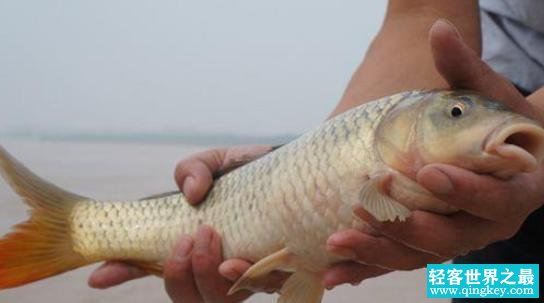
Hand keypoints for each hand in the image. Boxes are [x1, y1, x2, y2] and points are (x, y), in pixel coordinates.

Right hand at [88, 145, 285, 301]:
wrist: (299, 170)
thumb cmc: (250, 171)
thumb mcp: (214, 162)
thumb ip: (192, 170)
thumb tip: (190, 193)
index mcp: (191, 244)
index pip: (152, 267)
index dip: (125, 273)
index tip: (100, 275)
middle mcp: (215, 266)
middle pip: (188, 297)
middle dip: (180, 275)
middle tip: (189, 238)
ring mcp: (246, 274)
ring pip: (220, 301)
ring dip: (210, 276)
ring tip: (215, 240)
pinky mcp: (279, 271)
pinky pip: (262, 288)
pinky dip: (250, 277)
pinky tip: (245, 258)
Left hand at [322, 19, 543, 287]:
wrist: (505, 156)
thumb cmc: (498, 124)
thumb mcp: (489, 97)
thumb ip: (463, 69)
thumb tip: (438, 28)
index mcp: (513, 191)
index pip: (494, 199)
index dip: (464, 190)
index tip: (428, 173)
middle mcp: (486, 225)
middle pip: (448, 239)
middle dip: (405, 225)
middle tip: (366, 206)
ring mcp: (456, 239)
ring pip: (418, 256)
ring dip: (376, 252)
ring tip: (337, 242)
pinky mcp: (428, 245)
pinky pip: (398, 261)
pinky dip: (367, 268)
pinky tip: (333, 273)